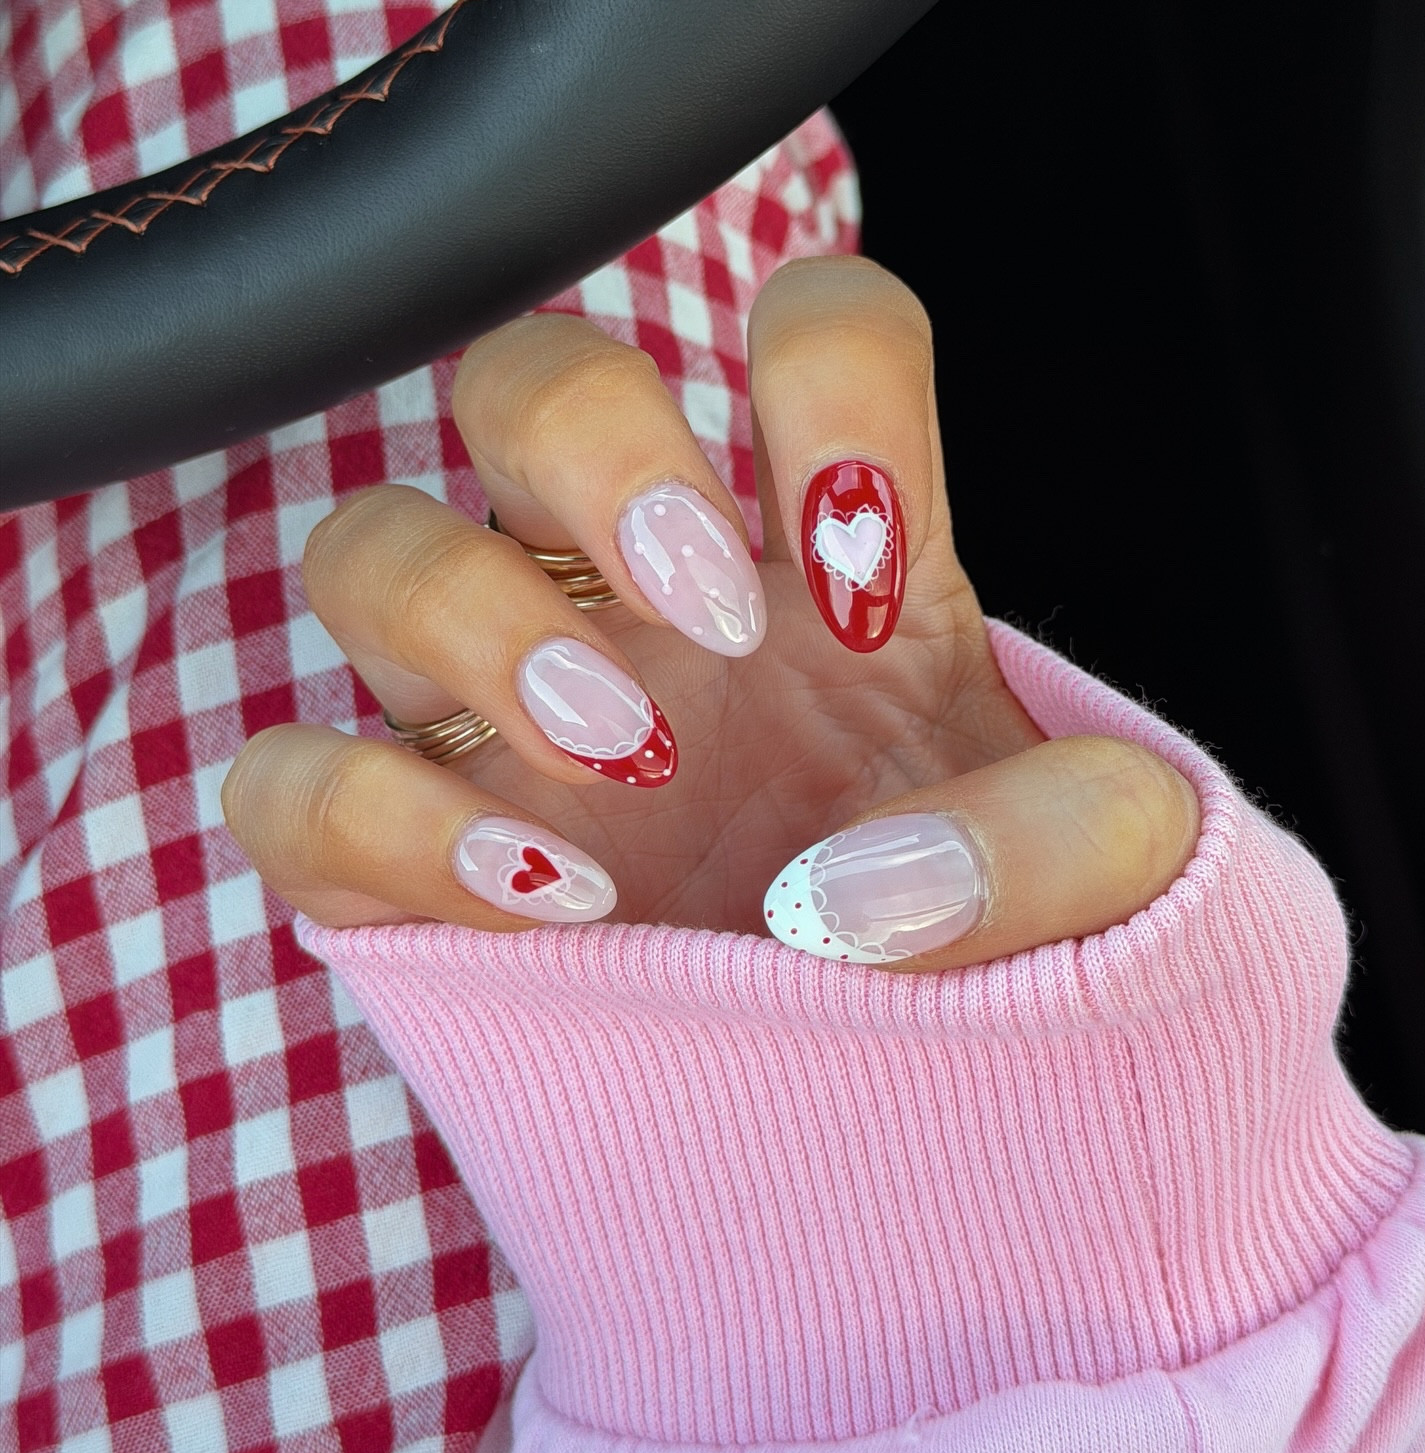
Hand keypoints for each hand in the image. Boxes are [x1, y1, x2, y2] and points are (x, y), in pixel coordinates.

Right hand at [222, 258, 1197, 970]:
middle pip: (528, 374)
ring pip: (370, 546)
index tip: (861, 565)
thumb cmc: (993, 955)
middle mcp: (638, 600)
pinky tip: (536, 903)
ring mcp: (503, 718)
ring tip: (625, 760)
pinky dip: (375, 818)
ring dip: (475, 621)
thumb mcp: (1107, 887)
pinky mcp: (404, 854)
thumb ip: (1074, 834)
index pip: (812, 336)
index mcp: (818, 553)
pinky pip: (290, 781)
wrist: (890, 1116)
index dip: (826, 381)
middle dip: (594, 447)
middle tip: (708, 618)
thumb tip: (871, 882)